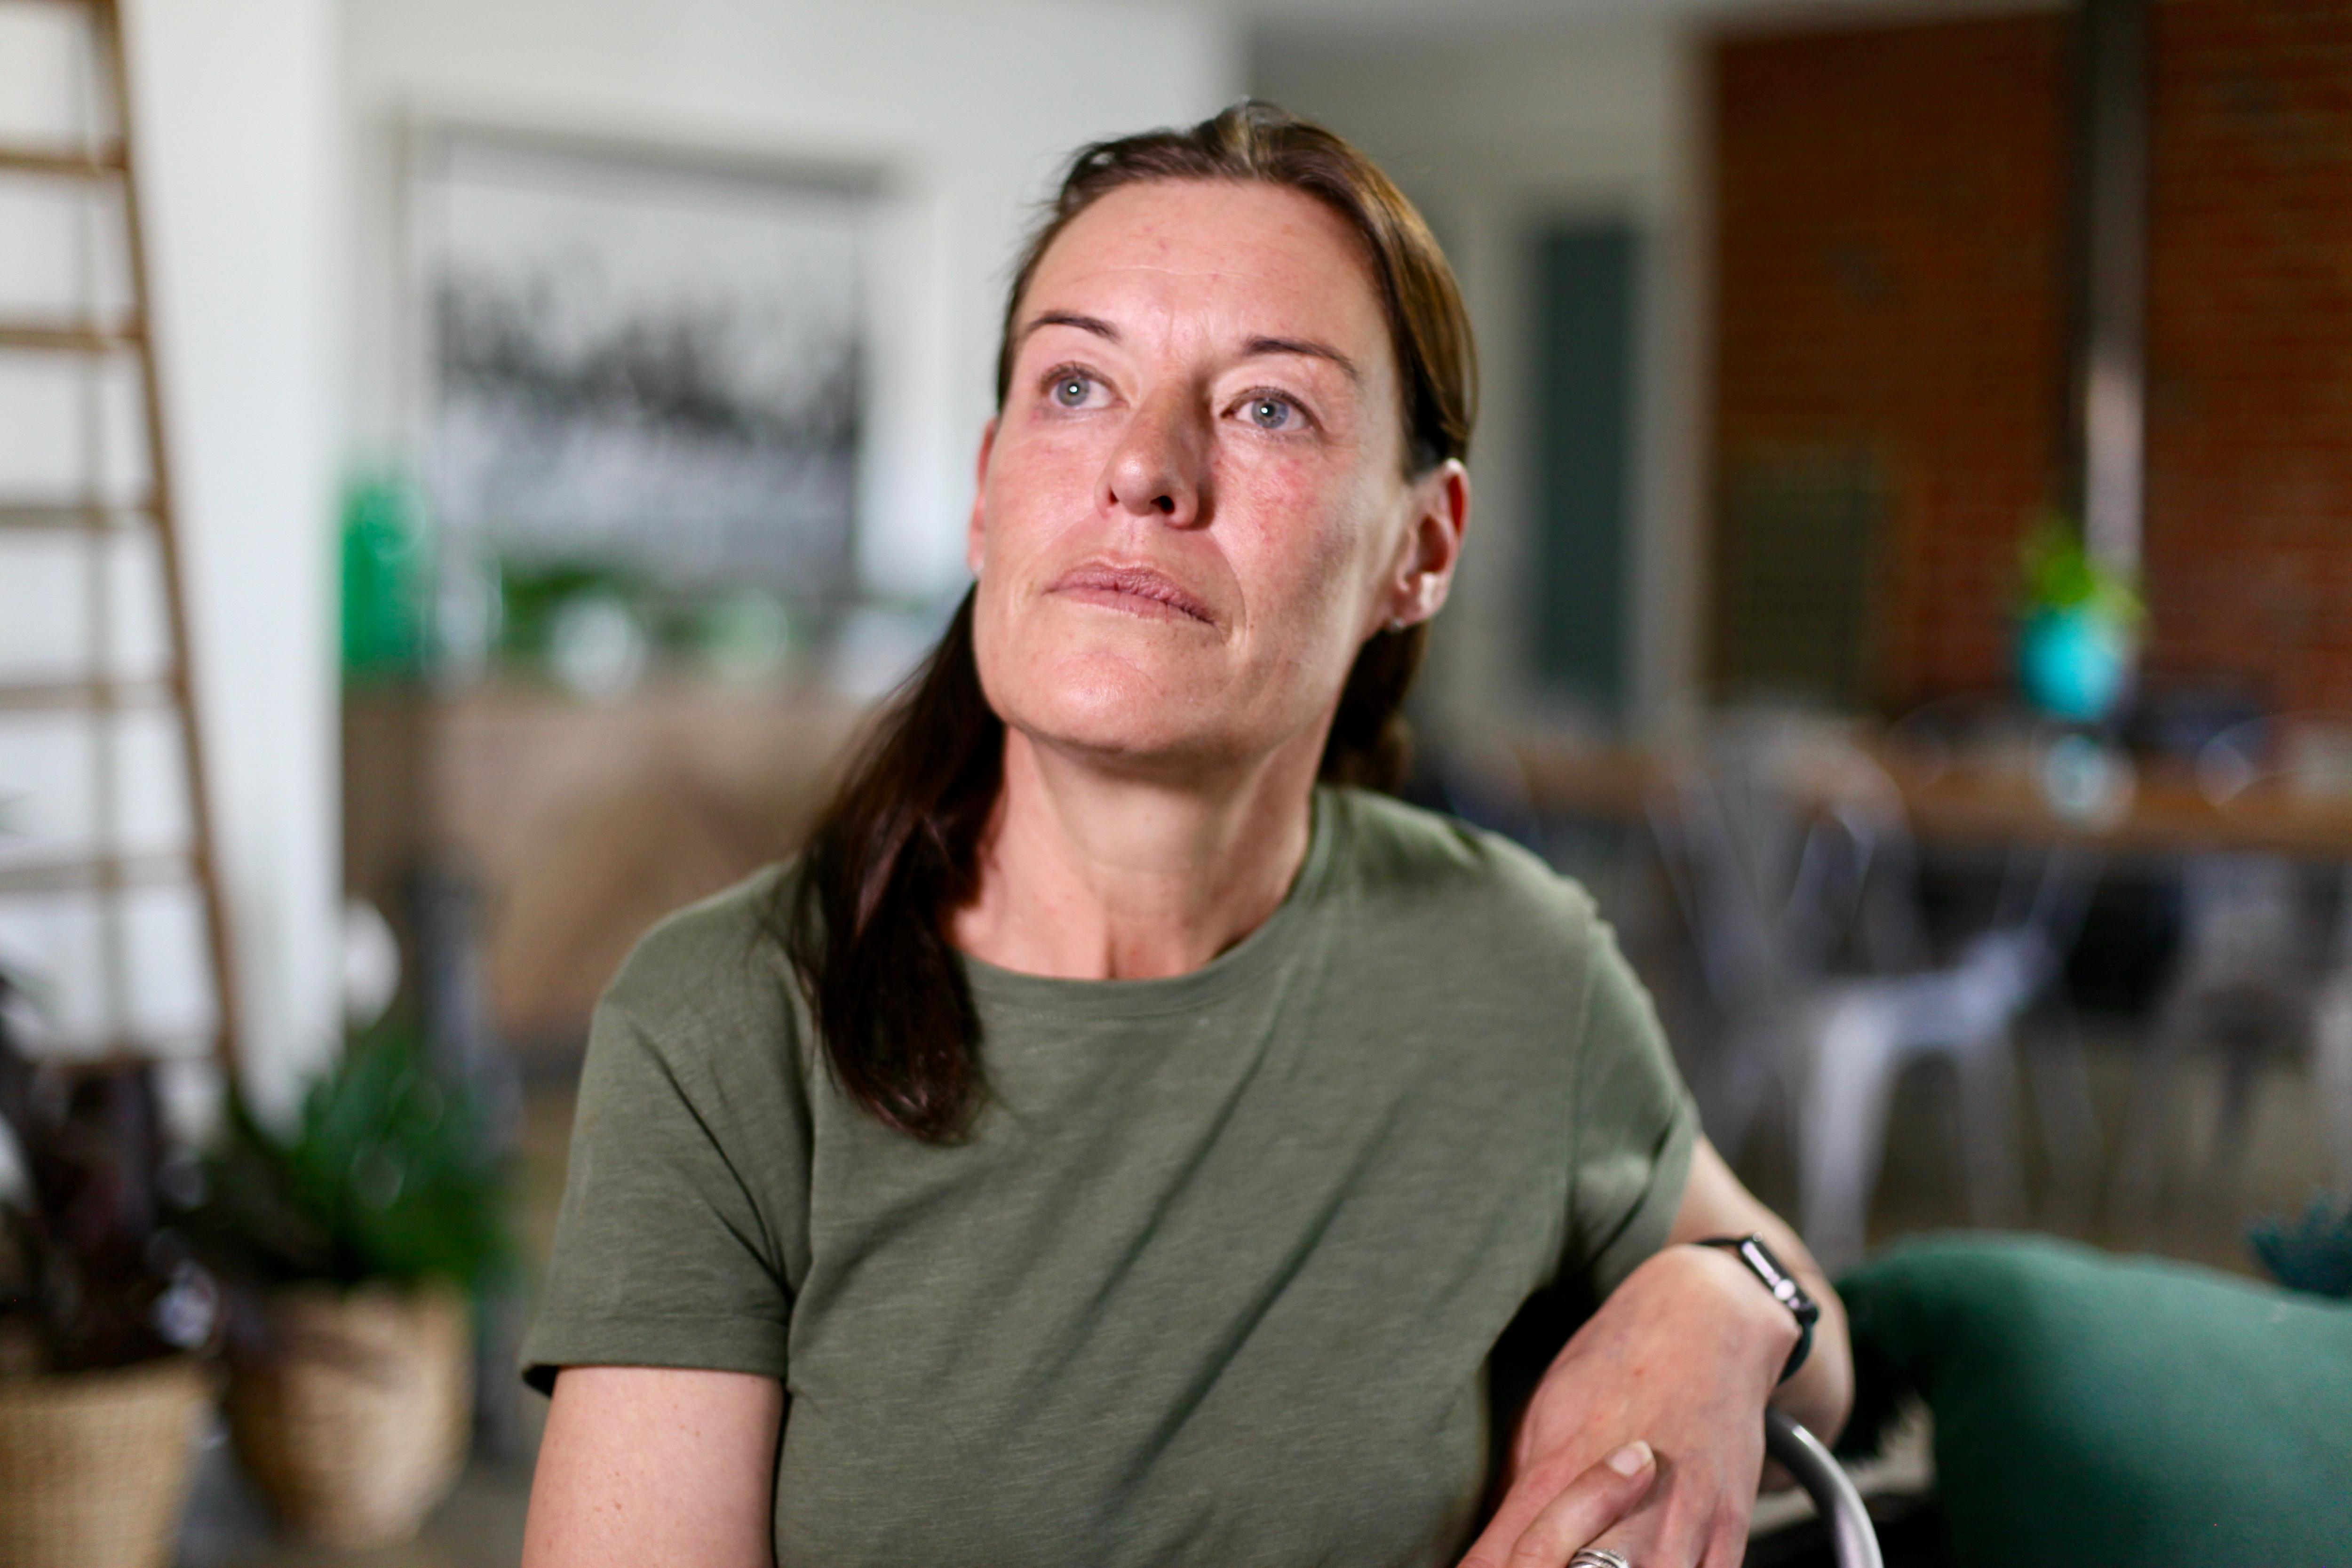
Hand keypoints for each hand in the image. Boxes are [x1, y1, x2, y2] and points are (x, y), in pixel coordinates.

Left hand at [1456, 1244, 1796, 1567]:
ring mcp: (1681, 1521)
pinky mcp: (1729, 1531)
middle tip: (1546, 1562)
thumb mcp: (1539, 1416)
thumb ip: (1512, 1494)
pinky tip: (1650, 1565)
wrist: (1705, 1323)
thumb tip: (1483, 1553)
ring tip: (1595, 1564)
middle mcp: (1621, 1502)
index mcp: (1558, 1470)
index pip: (1510, 1556)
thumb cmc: (1613, 1365)